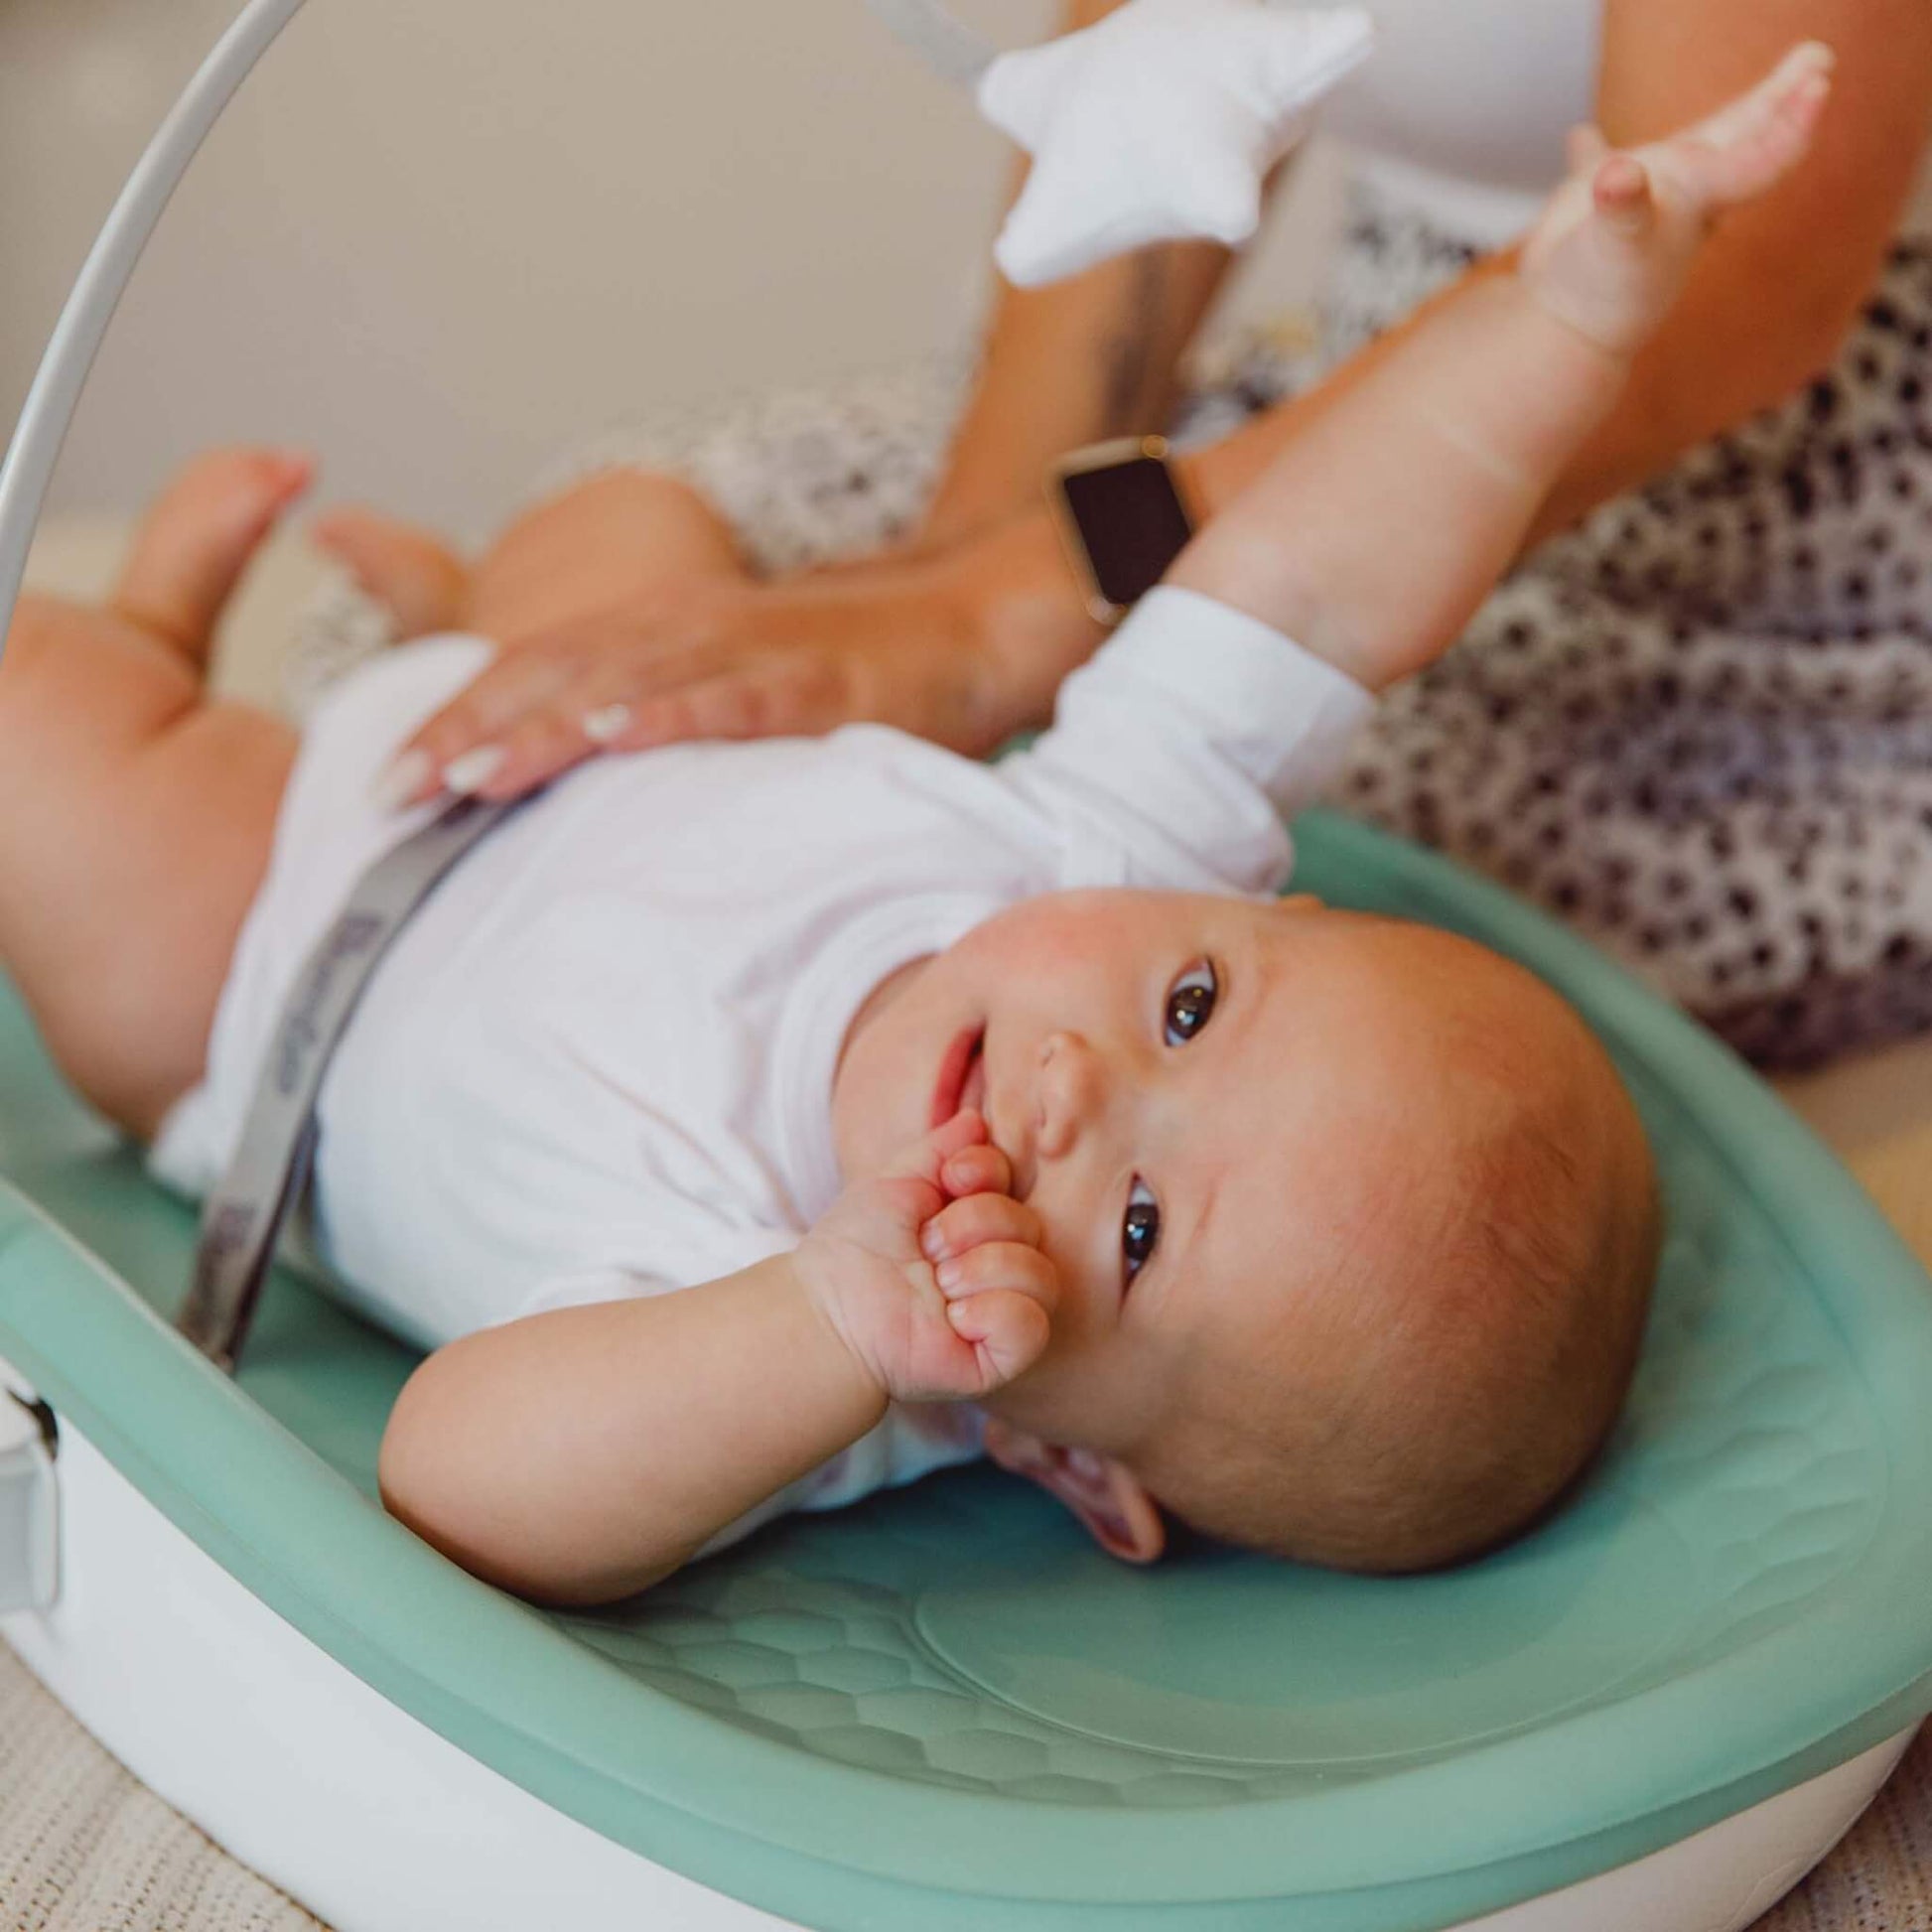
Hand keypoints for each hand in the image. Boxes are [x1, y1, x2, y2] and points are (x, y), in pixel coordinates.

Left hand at [377, 560, 1014, 807]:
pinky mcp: (814, 682)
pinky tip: (616, 740)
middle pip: (552, 673)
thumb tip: (564, 792)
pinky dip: (670, 715)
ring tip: (470, 774)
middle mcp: (683, 626)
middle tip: (391, 794)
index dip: (452, 720)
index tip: (384, 787)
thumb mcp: (719, 688)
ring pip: (624, 683)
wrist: (959, 625)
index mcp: (651, 631)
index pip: (528, 671)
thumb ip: (645, 722)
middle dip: (465, 730)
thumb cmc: (830, 673)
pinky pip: (732, 698)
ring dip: (542, 727)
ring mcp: (747, 649)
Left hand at [793, 1111, 1057, 1405]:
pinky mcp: (1000, 1357)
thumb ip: (940, 1149)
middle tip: (925, 1249)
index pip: (1016, 1182)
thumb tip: (977, 1120)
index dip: (984, 1174)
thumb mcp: (896, 1181)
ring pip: (1041, 1276)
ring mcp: (1003, 1312)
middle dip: (969, 1227)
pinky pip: (1032, 1325)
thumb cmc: (855, 1247)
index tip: (945, 1183)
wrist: (826, 1309)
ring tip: (936, 1286)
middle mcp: (1000, 1264)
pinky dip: (992, 1313)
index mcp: (979, 1223)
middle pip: (1030, 1226)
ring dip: (978, 1271)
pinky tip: (954, 1320)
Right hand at [1521, 42, 1831, 357]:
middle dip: (1777, 103)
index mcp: (1698, 197)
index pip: (1763, 155)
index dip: (1794, 123)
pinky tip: (1579, 135)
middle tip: (1818, 60)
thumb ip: (1624, 209)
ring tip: (1737, 100)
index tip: (1821, 85)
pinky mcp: (1599, 219)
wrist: (1565, 339)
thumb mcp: (1617, 247)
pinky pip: (1601, 173)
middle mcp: (1681, 198)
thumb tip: (1617, 176)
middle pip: (1740, 138)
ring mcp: (1642, 207)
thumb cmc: (1600, 297)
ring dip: (1706, 125)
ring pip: (1683, 154)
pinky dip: (1591, 154)